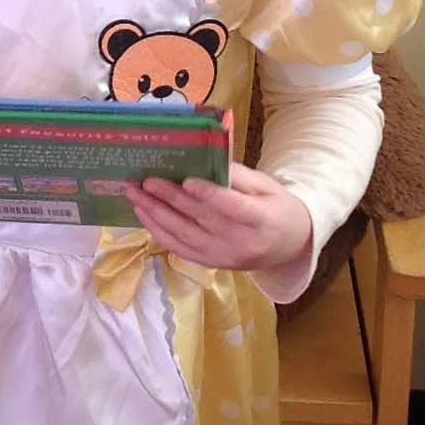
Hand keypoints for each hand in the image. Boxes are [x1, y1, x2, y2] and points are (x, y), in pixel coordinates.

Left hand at [123, 162, 311, 276]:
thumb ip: (237, 175)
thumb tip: (204, 160)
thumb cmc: (277, 207)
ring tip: (136, 195)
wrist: (289, 245)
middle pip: (200, 220)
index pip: (232, 208)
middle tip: (145, 181)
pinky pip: (179, 250)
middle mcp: (241, 243)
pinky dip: (159, 232)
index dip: (208, 195)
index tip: (185, 181)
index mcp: (261, 220)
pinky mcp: (211, 264)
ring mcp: (224, 257)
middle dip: (169, 199)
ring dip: (156, 215)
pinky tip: (144, 215)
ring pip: (184, 237)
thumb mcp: (267, 185)